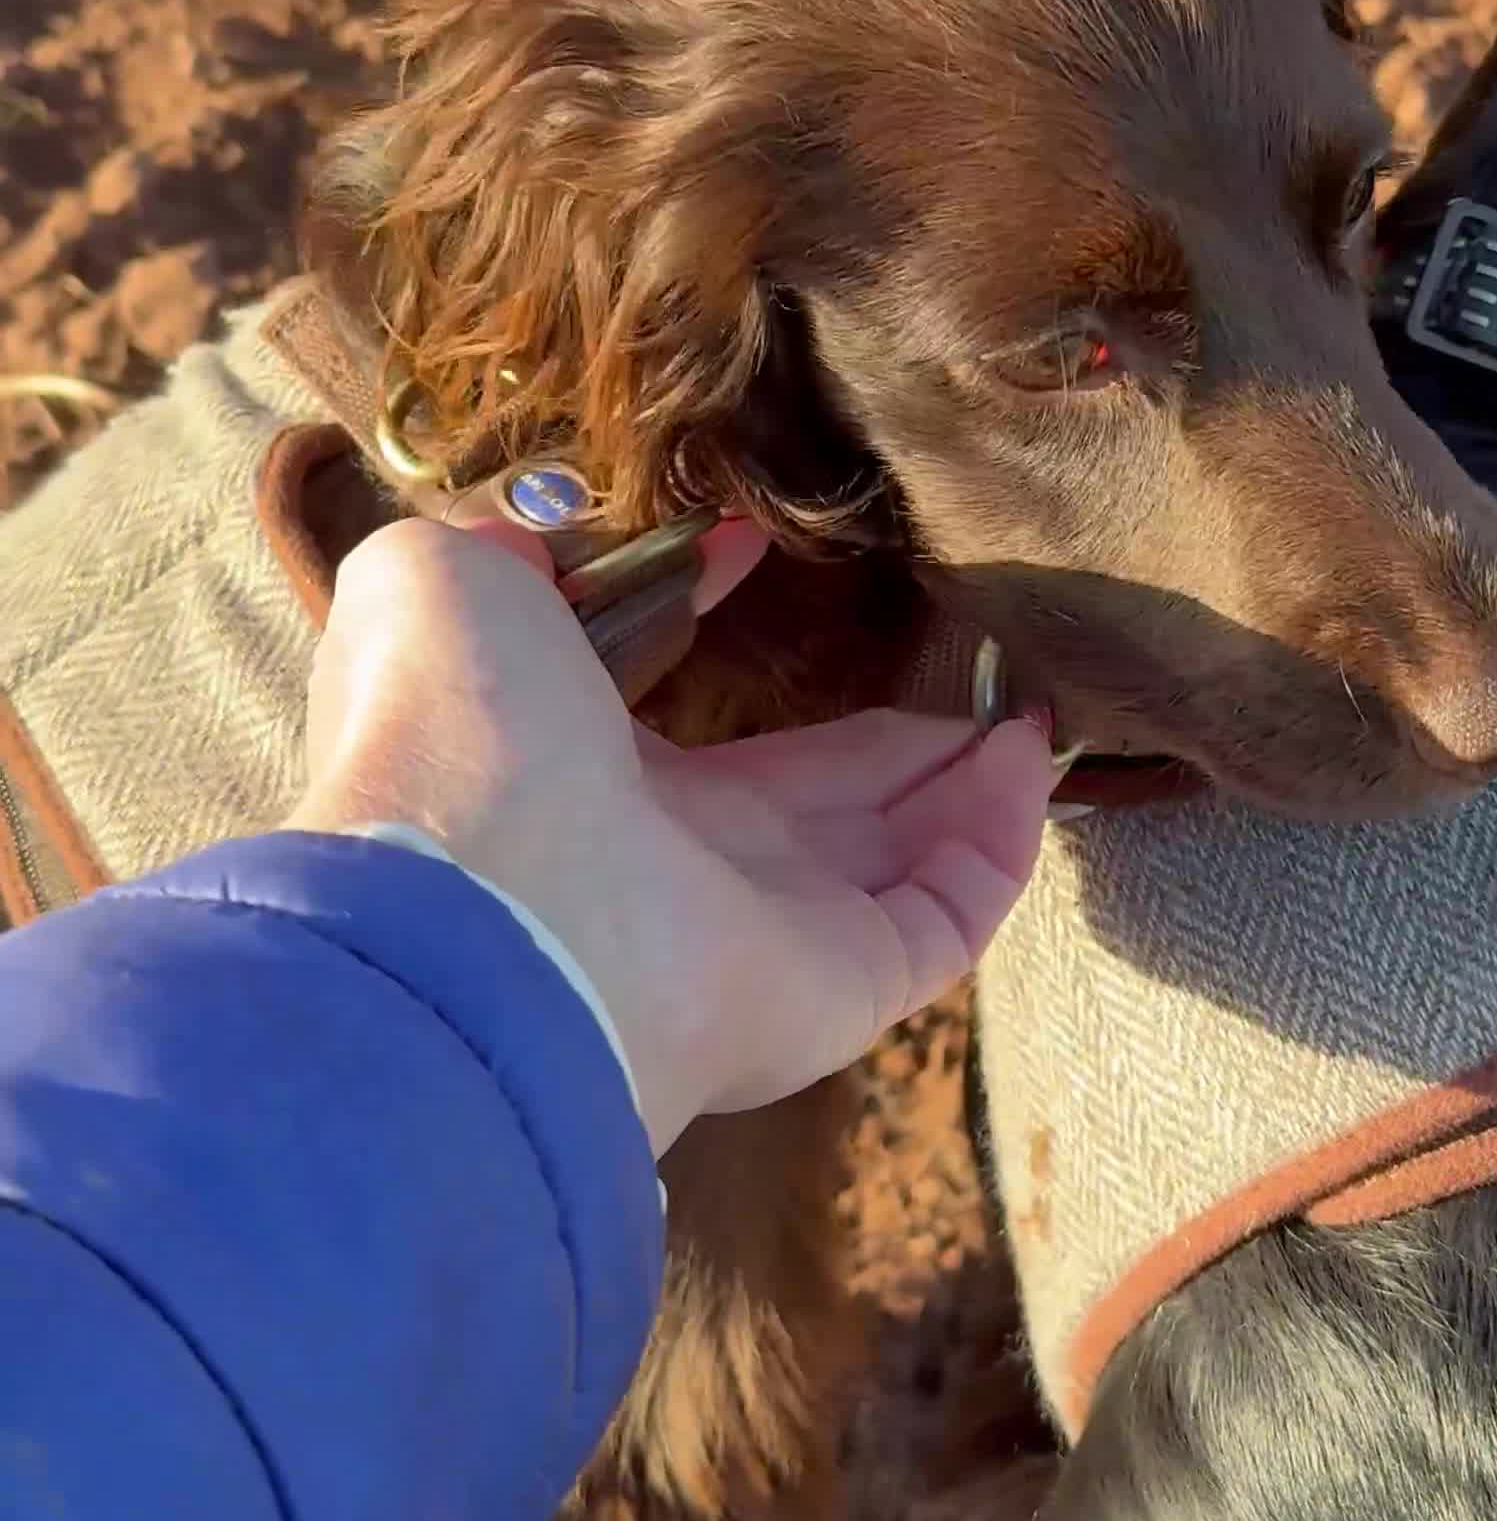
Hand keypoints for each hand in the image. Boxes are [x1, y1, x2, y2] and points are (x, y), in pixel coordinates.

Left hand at [295, 515, 1053, 1152]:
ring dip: (964, 786)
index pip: (676, 730)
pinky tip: (1028, 763)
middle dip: (890, 744)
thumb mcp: (443, 586)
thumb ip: (497, 548)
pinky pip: (945, 916)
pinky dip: (997, 846)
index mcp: (582, 785)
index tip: (754, 553)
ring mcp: (767, 942)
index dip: (718, 637)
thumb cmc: (458, 733)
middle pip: (815, 803)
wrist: (481, 899)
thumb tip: (548, 533)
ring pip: (895, 862)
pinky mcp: (843, 988)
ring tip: (1027, 714)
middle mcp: (677, 873)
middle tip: (963, 676)